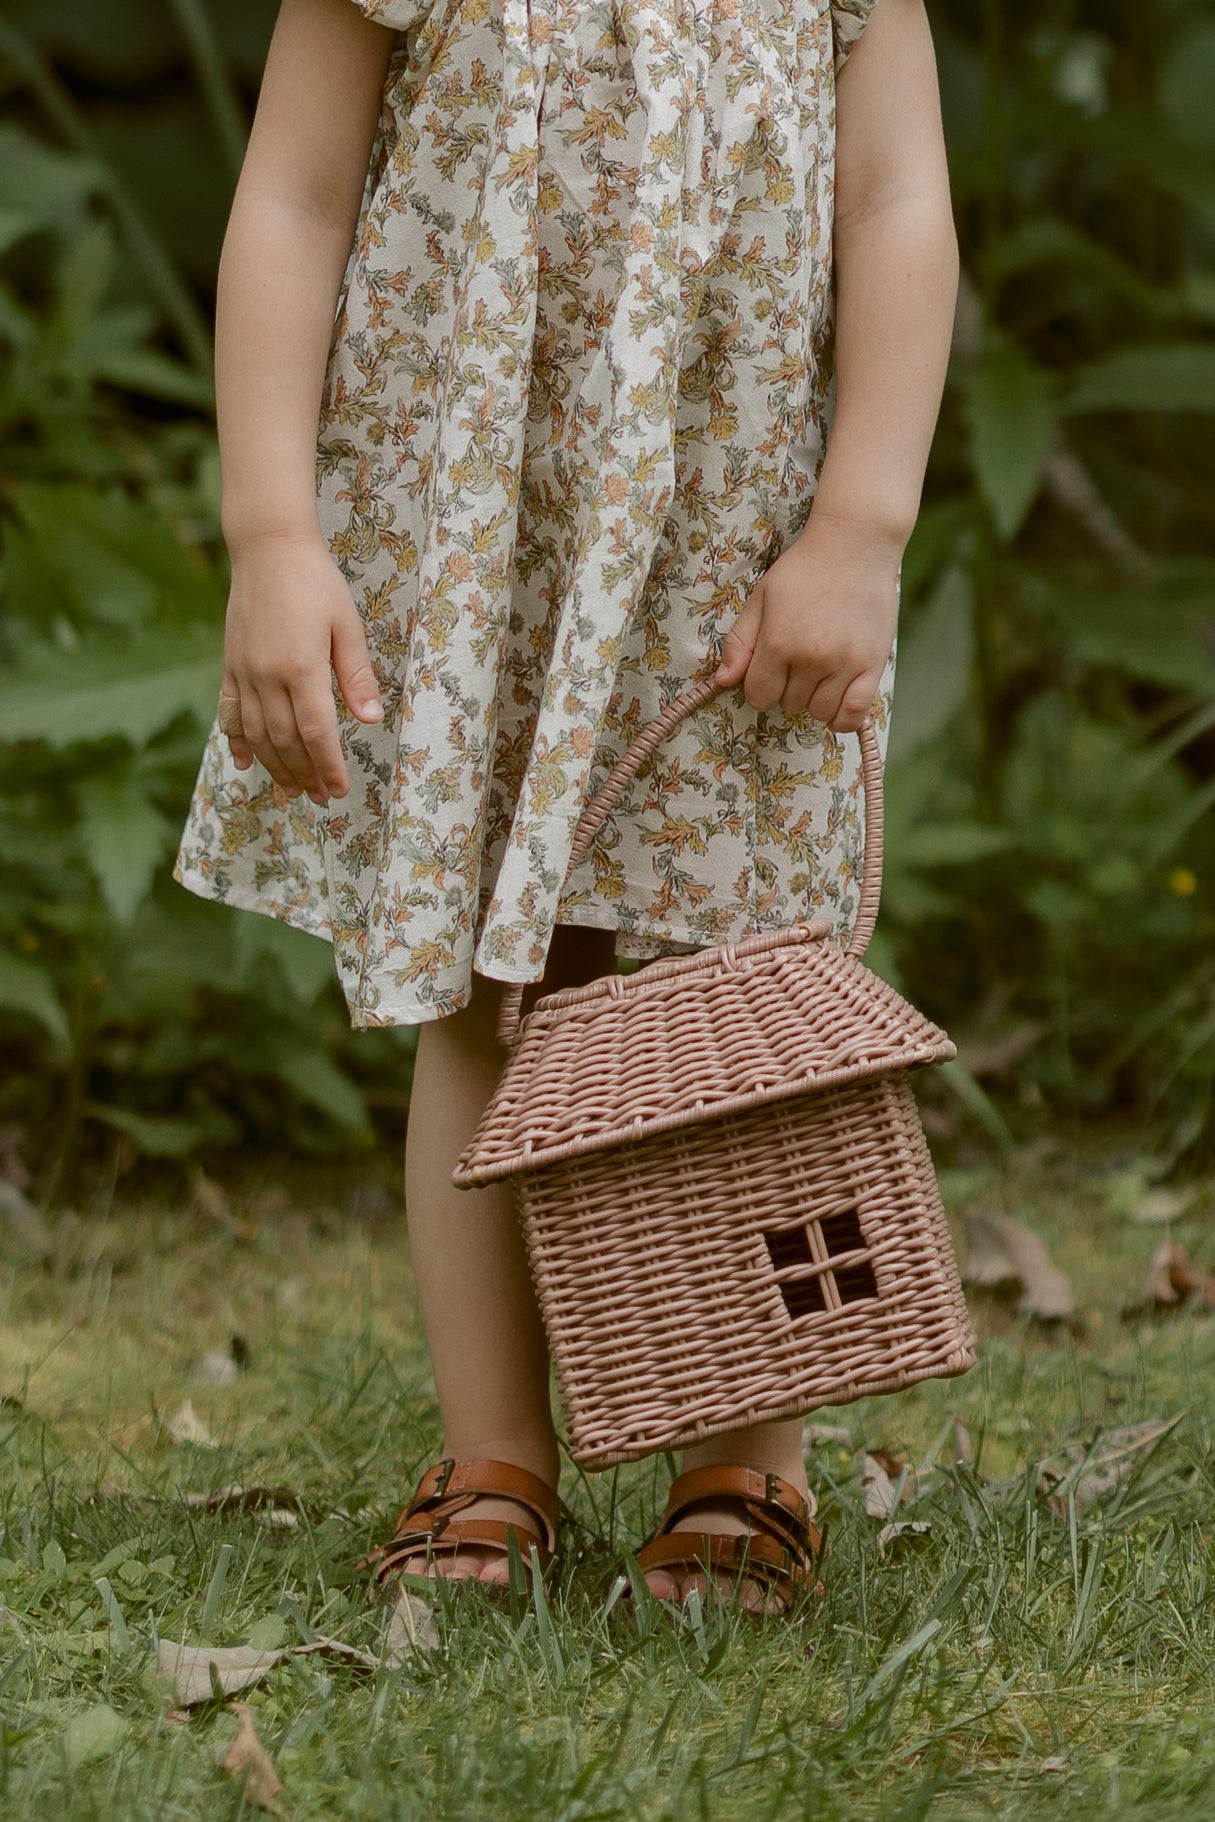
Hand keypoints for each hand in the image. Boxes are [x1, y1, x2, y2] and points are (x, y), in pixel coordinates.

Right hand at [220, 530, 383, 803]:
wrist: (268, 548)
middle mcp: (267, 675)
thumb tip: (371, 720)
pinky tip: (244, 761)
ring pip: (256, 734)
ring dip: (274, 766)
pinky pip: (229, 711)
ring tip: (290, 791)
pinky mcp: (229, 664)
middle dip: (304, 774)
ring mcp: (243, 671)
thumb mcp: (347, 625)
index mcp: (302, 666)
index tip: (339, 790)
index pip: (317, 732)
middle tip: (319, 798)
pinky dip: (236, 740)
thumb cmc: (316, 582)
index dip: (328, 766)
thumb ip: (356, 675)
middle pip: (286, 741)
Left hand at [713, 513, 899, 732]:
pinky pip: (855, 714)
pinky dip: (842, 719)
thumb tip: (722, 681)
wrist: (855, 547)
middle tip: (796, 662)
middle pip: (789, 704)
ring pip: (818, 711)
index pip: (759, 696)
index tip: (767, 673)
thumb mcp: (761, 599)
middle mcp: (811, 659)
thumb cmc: (803, 570)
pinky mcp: (873, 665)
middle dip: (786, 689)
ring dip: (813, 700)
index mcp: (779, 643)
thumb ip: (740, 642)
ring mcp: (845, 664)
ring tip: (817, 674)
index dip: (759, 688)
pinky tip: (836, 705)